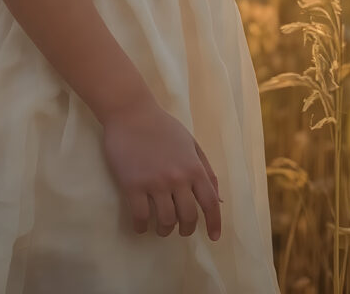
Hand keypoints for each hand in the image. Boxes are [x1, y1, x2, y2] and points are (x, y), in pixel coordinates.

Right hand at [101, 99, 222, 238]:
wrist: (131, 112)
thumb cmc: (162, 126)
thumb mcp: (190, 143)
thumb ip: (206, 170)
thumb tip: (218, 199)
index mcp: (193, 167)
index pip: (210, 203)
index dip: (214, 223)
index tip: (214, 237)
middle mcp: (177, 178)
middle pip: (188, 217)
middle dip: (186, 229)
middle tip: (180, 229)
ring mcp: (154, 182)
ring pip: (165, 221)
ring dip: (164, 229)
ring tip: (161, 227)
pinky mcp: (132, 185)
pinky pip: (141, 216)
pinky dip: (142, 227)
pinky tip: (141, 226)